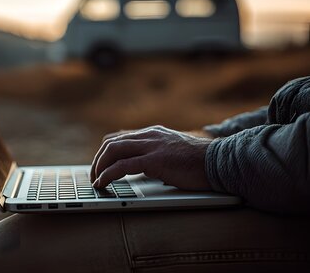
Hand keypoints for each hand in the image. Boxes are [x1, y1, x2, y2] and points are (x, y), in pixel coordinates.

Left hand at [90, 126, 212, 190]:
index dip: (106, 152)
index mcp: (153, 133)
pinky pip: (122, 166)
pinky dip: (108, 175)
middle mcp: (150, 135)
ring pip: (113, 151)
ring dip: (99, 167)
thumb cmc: (201, 162)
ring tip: (96, 181)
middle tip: (94, 176)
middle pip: (111, 143)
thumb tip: (143, 168)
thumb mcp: (174, 152)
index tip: (100, 166)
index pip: (120, 138)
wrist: (222, 162)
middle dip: (98, 160)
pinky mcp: (155, 160)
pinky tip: (103, 183)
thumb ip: (157, 154)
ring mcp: (152, 146)